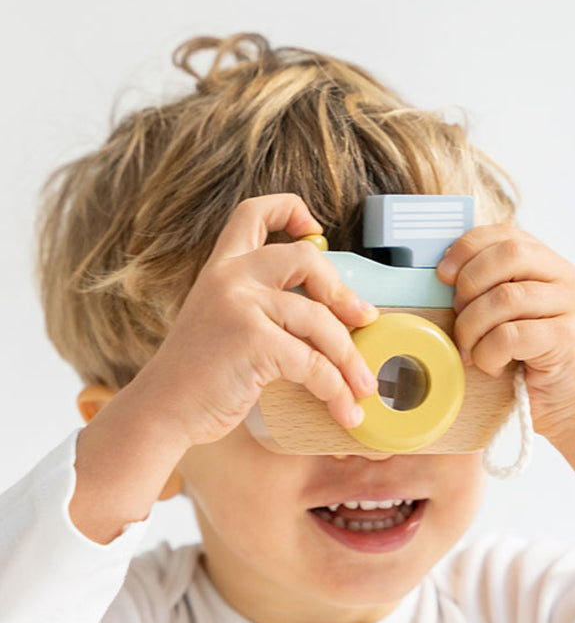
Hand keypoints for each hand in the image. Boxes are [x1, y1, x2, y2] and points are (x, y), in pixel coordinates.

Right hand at [131, 194, 378, 448]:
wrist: (161, 412)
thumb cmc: (198, 376)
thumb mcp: (222, 324)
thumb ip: (260, 307)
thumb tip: (329, 317)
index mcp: (221, 269)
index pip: (254, 213)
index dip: (291, 210)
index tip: (316, 230)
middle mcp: (230, 277)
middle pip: (305, 257)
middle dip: (343, 291)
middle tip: (364, 320)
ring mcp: (240, 305)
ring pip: (319, 319)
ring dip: (350, 358)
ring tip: (364, 387)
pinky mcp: (252, 340)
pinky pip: (313, 362)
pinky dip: (335, 390)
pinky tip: (343, 409)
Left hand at [436, 223, 574, 442]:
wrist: (565, 405)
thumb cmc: (525, 359)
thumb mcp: (503, 315)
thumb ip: (486, 288)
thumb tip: (443, 272)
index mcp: (547, 263)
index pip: (505, 233)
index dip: (467, 248)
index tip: (443, 275)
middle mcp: (565, 277)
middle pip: (508, 255)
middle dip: (469, 285)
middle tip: (459, 316)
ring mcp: (571, 306)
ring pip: (505, 298)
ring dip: (473, 327)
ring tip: (471, 350)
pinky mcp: (568, 339)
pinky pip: (511, 335)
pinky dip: (489, 353)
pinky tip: (493, 365)